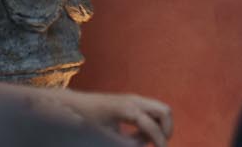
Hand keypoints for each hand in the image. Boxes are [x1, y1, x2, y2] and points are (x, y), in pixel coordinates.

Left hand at [58, 89, 173, 145]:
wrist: (74, 106)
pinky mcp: (133, 100)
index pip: (151, 126)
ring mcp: (135, 98)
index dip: (159, 141)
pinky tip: (143, 134)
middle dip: (167, 129)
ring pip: (160, 109)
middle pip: (164, 111)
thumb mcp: (106, 137)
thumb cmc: (88, 123)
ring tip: (153, 140)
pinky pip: (152, 109)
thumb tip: (145, 144)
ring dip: (161, 124)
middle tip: (161, 144)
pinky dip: (154, 121)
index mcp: (128, 110)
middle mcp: (135, 100)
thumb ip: (127, 143)